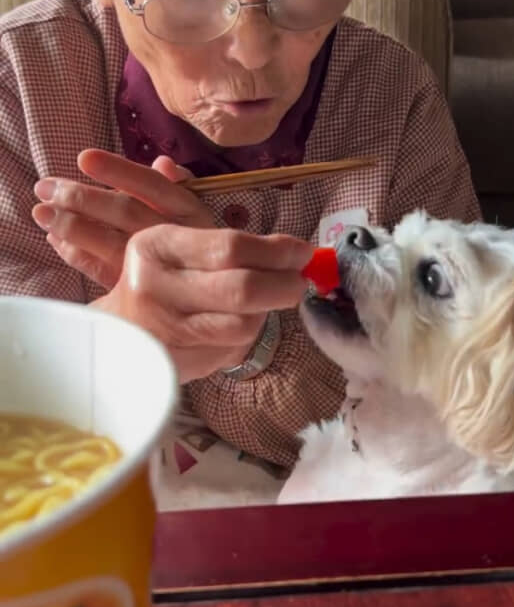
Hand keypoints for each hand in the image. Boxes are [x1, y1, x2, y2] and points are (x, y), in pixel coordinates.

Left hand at [33, 149, 213, 288]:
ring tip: (41, 213)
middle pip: (125, 212)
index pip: (152, 185)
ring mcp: (156, 268)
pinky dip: (77, 256)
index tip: (83, 158)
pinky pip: (102, 272)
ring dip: (72, 227)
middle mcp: (174, 238)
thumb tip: (163, 163)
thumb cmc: (202, 246)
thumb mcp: (199, 212)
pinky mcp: (140, 292)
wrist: (220, 296)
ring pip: (109, 243)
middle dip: (82, 198)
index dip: (118, 170)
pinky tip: (55, 241)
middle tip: (45, 187)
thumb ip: (180, 185)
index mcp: (189, 212)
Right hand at [95, 225, 312, 381]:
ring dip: (265, 315)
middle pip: (241, 289)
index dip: (276, 251)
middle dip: (283, 286)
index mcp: (157, 246)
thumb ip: (231, 244)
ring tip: (265, 304)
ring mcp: (165, 329)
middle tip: (298, 283)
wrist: (117, 330)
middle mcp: (155, 286)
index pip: (230, 246)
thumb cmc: (161, 281)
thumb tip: (295, 251)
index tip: (303, 252)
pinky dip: (246, 337)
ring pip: (242, 325)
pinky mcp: (175, 361)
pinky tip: (239, 326)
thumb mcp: (180, 248)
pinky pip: (231, 350)